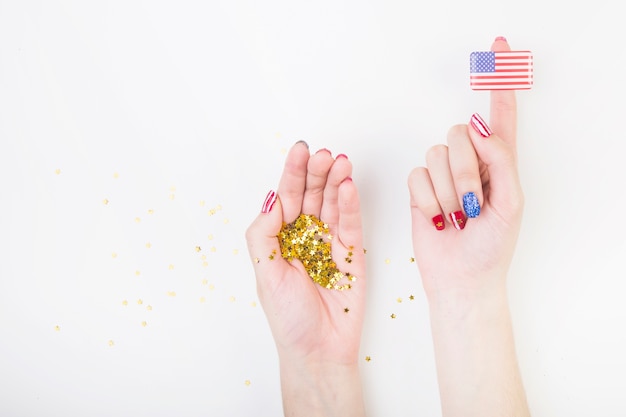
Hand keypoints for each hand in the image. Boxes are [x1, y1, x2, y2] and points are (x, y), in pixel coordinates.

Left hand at [246, 141, 365, 415]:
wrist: (318, 350)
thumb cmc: (288, 316)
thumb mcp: (265, 272)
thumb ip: (264, 233)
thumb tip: (272, 199)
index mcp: (282, 237)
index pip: (288, 197)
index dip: (292, 173)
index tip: (300, 150)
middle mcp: (306, 235)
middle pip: (312, 194)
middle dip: (317, 172)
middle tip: (324, 154)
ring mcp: (330, 242)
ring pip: (334, 204)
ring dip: (337, 181)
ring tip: (340, 162)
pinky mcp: (353, 253)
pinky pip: (351, 223)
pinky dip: (351, 204)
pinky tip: (348, 187)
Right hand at [408, 37, 529, 416]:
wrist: (460, 280)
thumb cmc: (491, 248)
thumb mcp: (510, 204)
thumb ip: (501, 161)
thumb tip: (478, 128)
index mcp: (500, 164)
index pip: (501, 116)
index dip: (499, 83)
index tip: (498, 47)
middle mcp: (471, 163)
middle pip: (458, 134)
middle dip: (465, 173)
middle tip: (472, 206)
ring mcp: (443, 175)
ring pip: (435, 154)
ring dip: (446, 191)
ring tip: (455, 216)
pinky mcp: (420, 188)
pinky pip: (416, 174)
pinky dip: (427, 199)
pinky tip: (437, 218)